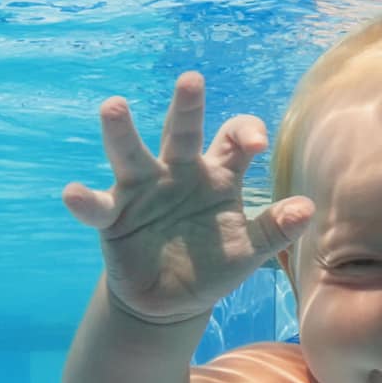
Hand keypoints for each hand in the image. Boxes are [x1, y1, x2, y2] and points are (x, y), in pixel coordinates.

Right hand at [61, 71, 315, 324]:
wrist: (171, 302)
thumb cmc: (213, 265)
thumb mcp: (249, 250)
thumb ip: (275, 228)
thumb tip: (308, 208)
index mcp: (218, 174)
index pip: (233, 138)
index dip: (245, 134)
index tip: (254, 146)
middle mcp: (178, 171)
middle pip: (182, 131)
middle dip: (187, 107)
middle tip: (192, 81)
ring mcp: (142, 190)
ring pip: (131, 153)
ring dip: (122, 131)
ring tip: (114, 107)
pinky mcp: (113, 216)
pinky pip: (96, 205)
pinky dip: (83, 200)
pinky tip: (73, 194)